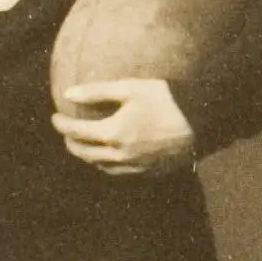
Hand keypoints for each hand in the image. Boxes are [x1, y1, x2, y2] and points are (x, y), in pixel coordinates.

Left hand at [53, 77, 197, 175]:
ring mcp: (135, 166)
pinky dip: (107, 165)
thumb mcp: (131, 88)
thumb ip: (97, 92)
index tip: (55, 117)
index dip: (61, 124)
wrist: (206, 121)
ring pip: (100, 166)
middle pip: (83, 153)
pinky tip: (108, 156)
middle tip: (66, 132)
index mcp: (113, 133)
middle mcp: (120, 155)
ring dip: (87, 156)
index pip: (75, 132)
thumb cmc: (169, 100)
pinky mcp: (150, 171)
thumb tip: (67, 94)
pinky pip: (119, 172)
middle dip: (70, 142)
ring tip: (84, 144)